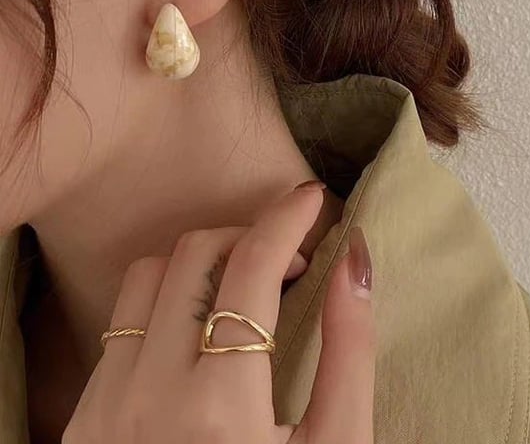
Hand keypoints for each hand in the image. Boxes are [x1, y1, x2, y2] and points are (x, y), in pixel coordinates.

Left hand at [63, 182, 375, 442]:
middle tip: (290, 259)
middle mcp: (145, 398)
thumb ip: (349, 349)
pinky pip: (121, 325)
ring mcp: (104, 411)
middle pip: (192, 256)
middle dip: (248, 235)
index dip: (286, 218)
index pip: (249, 266)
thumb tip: (355, 257)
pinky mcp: (85, 423)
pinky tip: (202, 331)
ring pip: (145, 280)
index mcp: (218, 407)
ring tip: (244, 289)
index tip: (313, 197)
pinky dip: (167, 304)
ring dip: (202, 264)